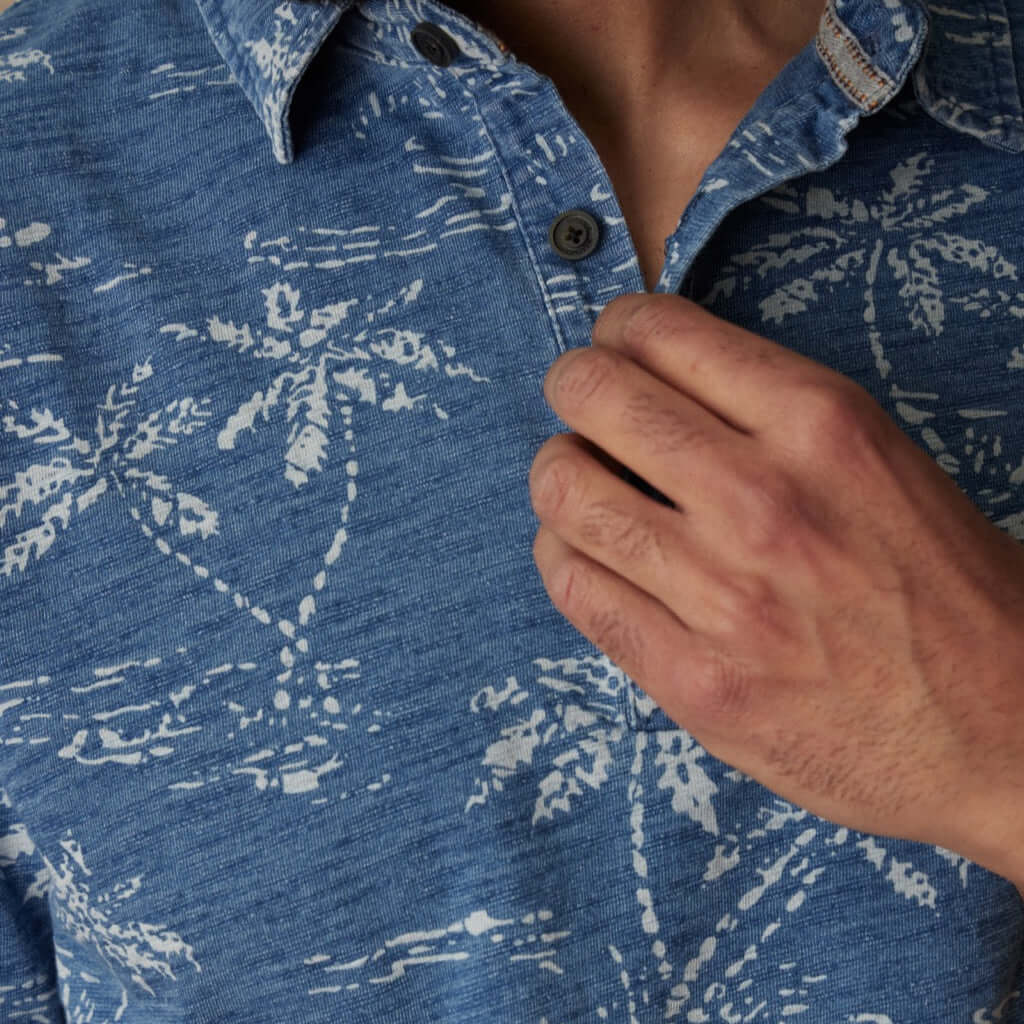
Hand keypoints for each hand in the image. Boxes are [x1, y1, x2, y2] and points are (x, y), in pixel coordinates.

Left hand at [529, 292, 1023, 886]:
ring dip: (557, 473)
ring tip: (577, 482)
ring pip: (564, 491)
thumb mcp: (882, 460)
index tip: (615, 346)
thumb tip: (656, 380)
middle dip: (572, 387)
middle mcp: (760, 498)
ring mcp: (720, 596)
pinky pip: (574, 588)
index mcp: (821, 425)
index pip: (662, 332)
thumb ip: (770, 416)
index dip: (620, 330)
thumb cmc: (949, 591)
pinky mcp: (693, 681)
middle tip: (579, 403)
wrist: (1005, 735)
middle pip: (595, 397)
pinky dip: (562, 555)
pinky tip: (584, 553)